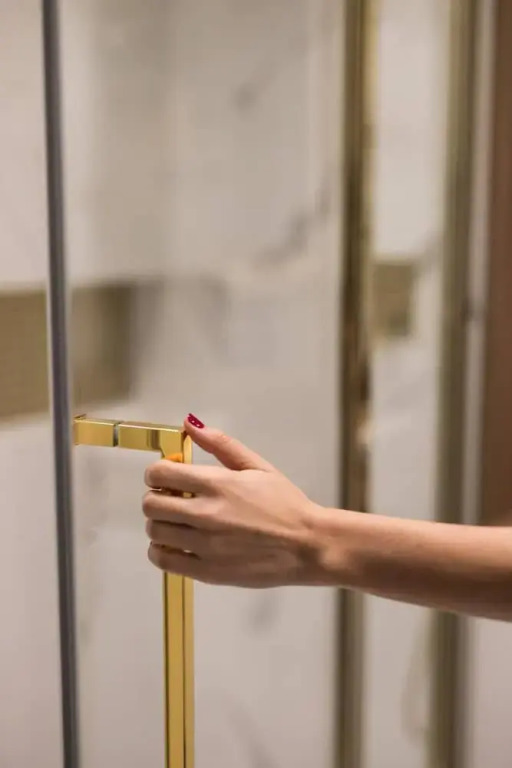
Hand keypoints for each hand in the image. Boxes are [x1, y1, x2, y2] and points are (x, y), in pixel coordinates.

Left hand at [143, 414, 327, 586]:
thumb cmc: (286, 504)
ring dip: (160, 524)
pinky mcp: (207, 572)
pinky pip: (163, 560)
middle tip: (173, 499)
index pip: (160, 474)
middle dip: (156, 497)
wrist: (307, 545)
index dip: (157, 473)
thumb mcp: (258, 466)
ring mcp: (204, 546)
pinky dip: (162, 551)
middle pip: (151, 504)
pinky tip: (178, 544)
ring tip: (179, 522)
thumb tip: (189, 424)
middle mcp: (206, 514)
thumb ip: (221, 444)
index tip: (167, 476)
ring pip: (154, 532)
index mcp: (217, 484)